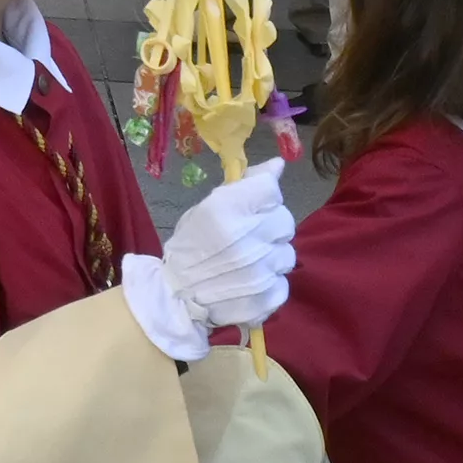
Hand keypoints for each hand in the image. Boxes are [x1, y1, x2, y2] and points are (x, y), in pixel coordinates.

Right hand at [163, 158, 297, 333]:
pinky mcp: (268, 298)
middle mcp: (247, 239)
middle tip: (251, 236)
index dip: (263, 196)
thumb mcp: (208, 207)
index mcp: (226, 210)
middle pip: (285, 220)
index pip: (270, 189)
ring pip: (287, 253)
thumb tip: (279, 165)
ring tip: (251, 262)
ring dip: (272, 255)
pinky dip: (270, 283)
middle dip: (271, 225)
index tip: (252, 207)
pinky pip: (284, 283)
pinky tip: (251, 283)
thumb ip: (244, 185)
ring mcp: (260, 271)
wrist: (175, 297)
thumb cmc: (189, 246)